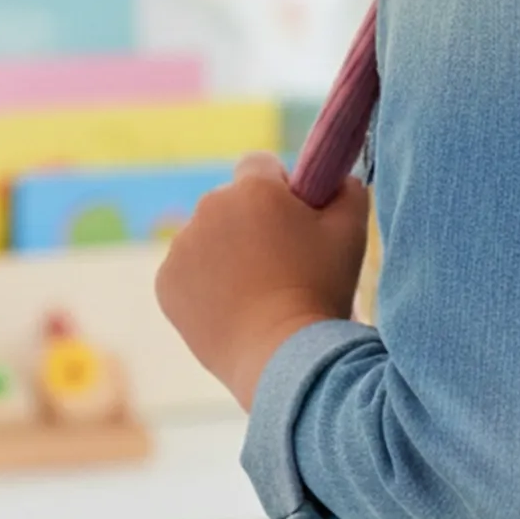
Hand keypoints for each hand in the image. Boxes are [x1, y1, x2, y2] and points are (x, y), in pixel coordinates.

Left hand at [157, 152, 369, 410]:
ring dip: (228, 250)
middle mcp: (209, 209)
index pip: (260, 164)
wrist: (282, 354)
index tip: (296, 218)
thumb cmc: (321, 287)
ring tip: (260, 290)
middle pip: (232, 201)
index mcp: (253, 190)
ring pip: (209, 236)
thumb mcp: (352, 229)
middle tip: (283, 260)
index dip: (282, 188)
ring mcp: (182, 248)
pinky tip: (235, 306)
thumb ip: (346, 188)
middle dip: (253, 220)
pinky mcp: (166, 283)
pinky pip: (189, 269)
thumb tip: (336, 179)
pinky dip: (206, 282)